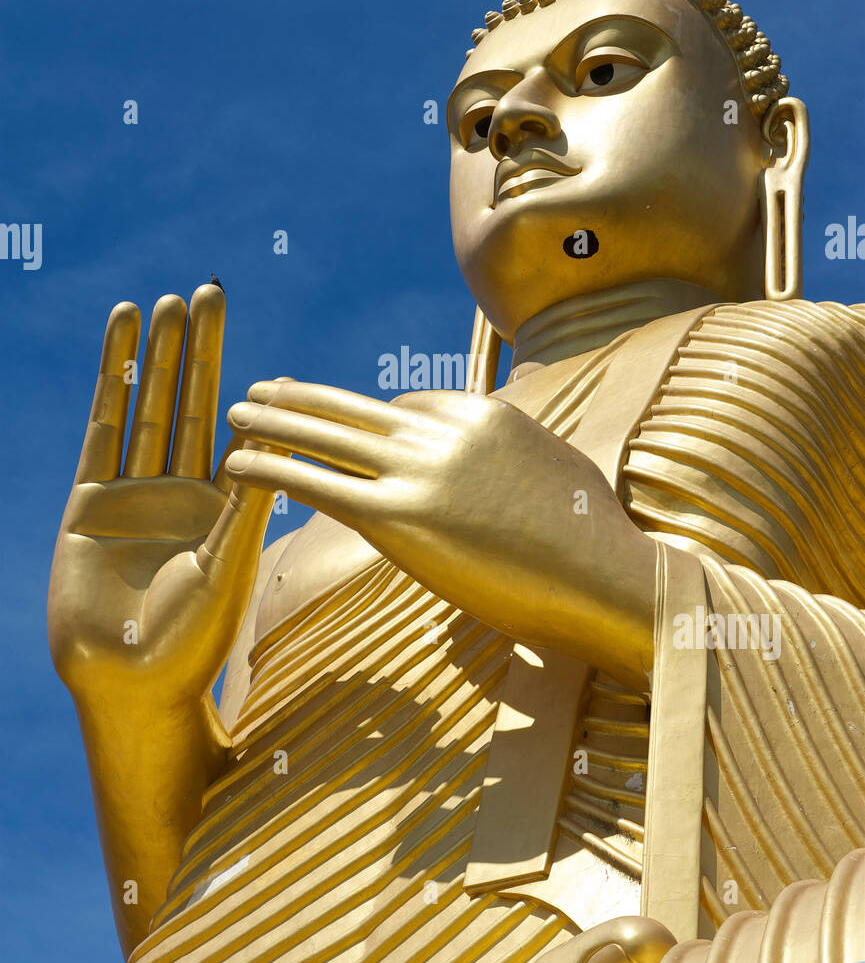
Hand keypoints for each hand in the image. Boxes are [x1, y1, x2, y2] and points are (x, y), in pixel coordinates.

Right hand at [48, 286, 273, 708]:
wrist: (129, 683)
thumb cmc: (193, 640)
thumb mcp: (230, 564)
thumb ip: (245, 504)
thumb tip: (274, 440)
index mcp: (226, 508)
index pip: (237, 428)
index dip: (242, 377)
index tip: (258, 341)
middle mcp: (182, 493)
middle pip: (193, 403)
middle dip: (199, 349)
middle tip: (209, 290)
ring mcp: (135, 493)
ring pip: (150, 408)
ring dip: (157, 355)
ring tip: (165, 301)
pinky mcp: (90, 500)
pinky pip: (104, 428)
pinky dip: (113, 382)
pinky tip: (120, 338)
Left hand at [225, 382, 655, 679]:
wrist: (610, 575)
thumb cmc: (598, 541)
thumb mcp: (561, 473)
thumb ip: (520, 459)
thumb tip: (512, 470)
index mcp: (484, 416)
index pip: (410, 405)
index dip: (369, 418)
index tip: (339, 426)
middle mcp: (446, 432)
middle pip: (356, 408)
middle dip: (304, 397)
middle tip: (265, 387)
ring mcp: (421, 472)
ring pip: (329, 436)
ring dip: (274, 420)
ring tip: (237, 411)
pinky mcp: (401, 519)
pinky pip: (319, 483)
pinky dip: (272, 468)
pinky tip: (238, 463)